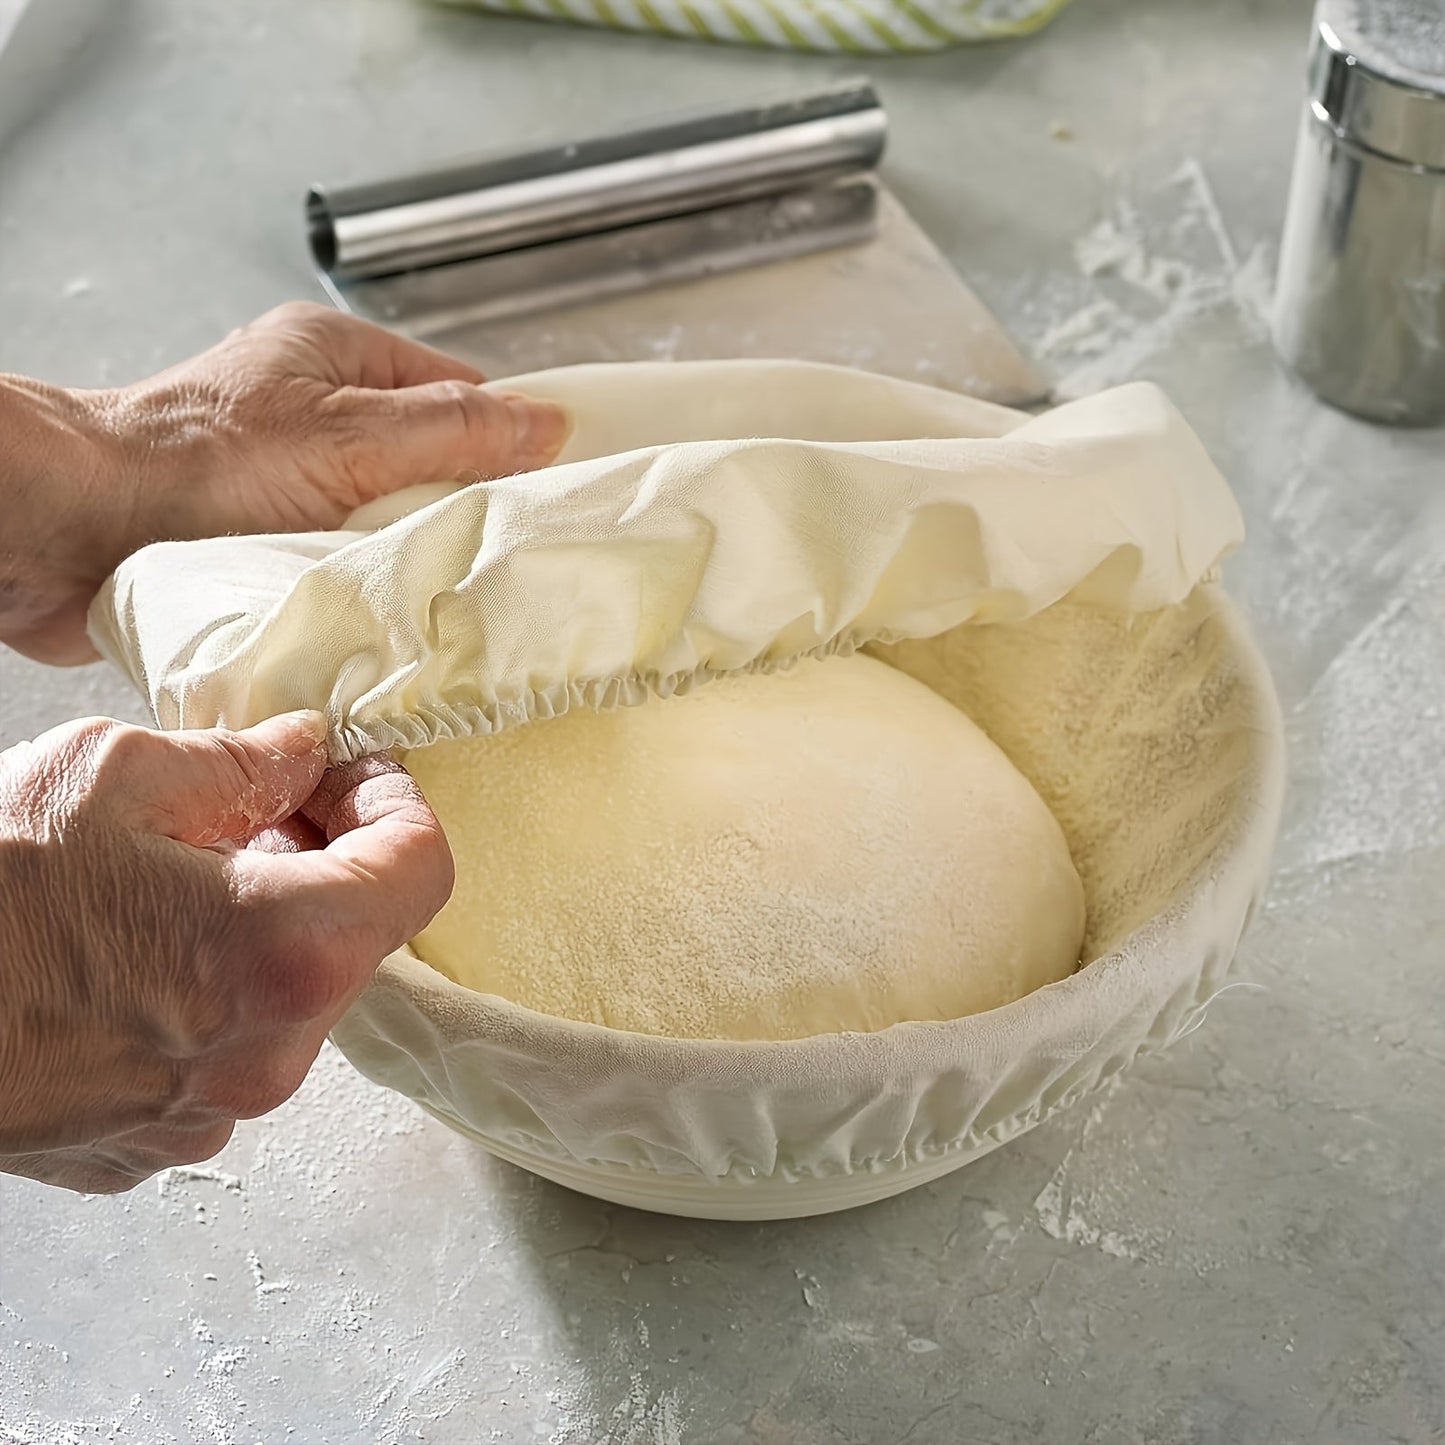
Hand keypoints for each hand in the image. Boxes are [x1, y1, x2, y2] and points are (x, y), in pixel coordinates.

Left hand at [0, 301, 566, 663]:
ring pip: (384, 516)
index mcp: (335, 356)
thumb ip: (452, 431)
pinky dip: (362, 584)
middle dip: (453, 508)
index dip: (505, 438)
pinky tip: (381, 609)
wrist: (77, 532)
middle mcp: (311, 411)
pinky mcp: (264, 535)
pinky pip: (341, 557)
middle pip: (425, 459)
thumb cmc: (193, 465)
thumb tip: (546, 424)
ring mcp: (287, 476)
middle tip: (488, 552)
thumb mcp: (349, 437)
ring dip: (403, 554)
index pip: (458, 391)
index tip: (546, 488)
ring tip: (429, 585)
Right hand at [0, 711, 453, 1193]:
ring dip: (268, 928)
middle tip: (264, 807)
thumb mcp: (104, 779)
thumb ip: (237, 765)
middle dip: (328, 861)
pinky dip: (210, 994)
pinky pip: (221, 1055)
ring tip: (186, 873)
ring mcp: (206, 1116)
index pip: (422, 869)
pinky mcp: (147, 1147)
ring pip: (291, 1000)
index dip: (397, 803)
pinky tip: (141, 949)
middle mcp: (266, 1055)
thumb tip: (303, 751)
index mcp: (283, 954)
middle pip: (359, 937)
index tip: (350, 774)